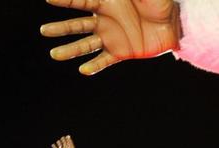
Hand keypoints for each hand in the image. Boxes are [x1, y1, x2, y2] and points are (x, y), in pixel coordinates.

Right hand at [41, 0, 180, 74]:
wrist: (175, 24)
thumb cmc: (159, 2)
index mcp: (106, 1)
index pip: (81, 1)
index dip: (65, 0)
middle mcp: (104, 20)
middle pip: (77, 25)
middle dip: (60, 28)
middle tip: (43, 32)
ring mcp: (111, 37)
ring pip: (86, 44)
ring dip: (70, 49)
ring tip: (54, 54)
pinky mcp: (121, 52)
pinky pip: (104, 60)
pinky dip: (94, 66)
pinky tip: (83, 70)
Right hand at [51, 135, 75, 147]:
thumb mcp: (71, 146)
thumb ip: (70, 141)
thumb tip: (68, 135)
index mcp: (68, 144)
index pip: (66, 138)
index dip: (66, 138)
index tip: (66, 140)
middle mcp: (64, 145)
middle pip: (62, 139)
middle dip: (62, 140)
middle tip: (64, 144)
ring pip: (58, 142)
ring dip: (59, 144)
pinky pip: (54, 146)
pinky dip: (53, 145)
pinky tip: (54, 145)